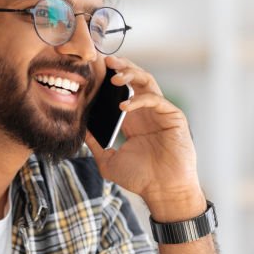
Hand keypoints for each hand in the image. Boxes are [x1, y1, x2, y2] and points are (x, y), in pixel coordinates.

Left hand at [85, 56, 205, 220]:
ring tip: (114, 77)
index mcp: (133, 119)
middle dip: (121, 67)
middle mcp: (147, 112)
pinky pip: (156, 100)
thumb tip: (79, 131)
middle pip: (135, 79)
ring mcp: (161, 113)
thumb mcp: (109, 160)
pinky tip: (123, 106)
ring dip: (131, 75)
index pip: (121, 90)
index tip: (93, 69)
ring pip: (147, 82)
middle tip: (105, 61)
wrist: (163, 191)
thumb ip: (95, 145)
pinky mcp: (174, 117)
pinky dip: (139, 100)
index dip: (109, 77)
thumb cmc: (140, 179)